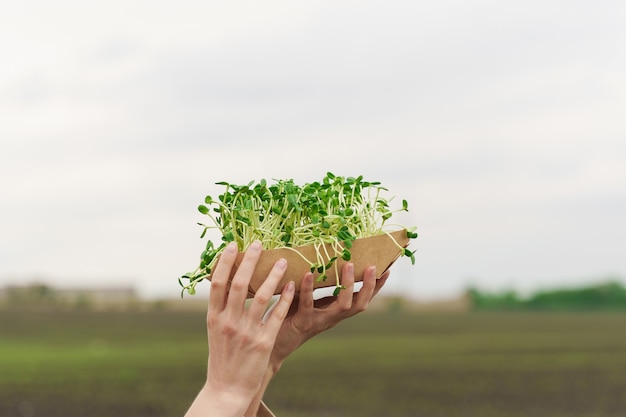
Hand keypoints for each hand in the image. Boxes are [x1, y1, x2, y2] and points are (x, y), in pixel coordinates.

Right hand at [185, 241, 295, 416]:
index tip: (234, 245)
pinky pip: (277, 315)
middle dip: (249, 261)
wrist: (227, 389)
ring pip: (262, 296)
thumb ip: (221, 308)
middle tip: (259, 243)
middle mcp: (228, 322)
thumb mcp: (215, 330)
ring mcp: (246, 332)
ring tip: (284, 261)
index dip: (225, 262)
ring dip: (273, 276)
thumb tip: (224, 282)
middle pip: (238, 284)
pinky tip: (293, 286)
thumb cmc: (222, 358)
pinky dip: (285, 298)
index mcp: (213, 317)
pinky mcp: (263, 342)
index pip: (217, 283)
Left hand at [270, 262, 388, 370]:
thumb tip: (318, 255)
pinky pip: (308, 305)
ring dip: (348, 286)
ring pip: (343, 306)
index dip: (376, 288)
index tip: (387, 270)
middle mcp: (332, 317)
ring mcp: (320, 321)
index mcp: (336, 311)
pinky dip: (308, 289)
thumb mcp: (306, 297)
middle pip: (360, 304)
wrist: (272, 345)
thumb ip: (314, 282)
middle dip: (369, 286)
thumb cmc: (289, 315)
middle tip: (371, 266)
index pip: (363, 299)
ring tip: (348, 266)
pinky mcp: (303, 322)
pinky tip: (306, 274)